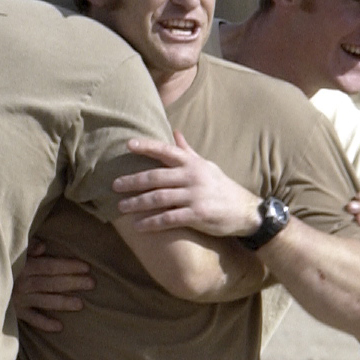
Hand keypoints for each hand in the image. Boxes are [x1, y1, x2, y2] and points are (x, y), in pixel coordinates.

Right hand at [15, 240, 94, 332]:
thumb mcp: (8, 252)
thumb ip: (26, 248)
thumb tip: (43, 246)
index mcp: (24, 267)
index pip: (51, 267)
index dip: (69, 266)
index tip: (86, 267)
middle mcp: (24, 284)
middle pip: (53, 283)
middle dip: (73, 283)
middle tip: (91, 284)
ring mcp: (20, 300)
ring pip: (46, 301)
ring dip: (64, 302)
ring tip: (80, 304)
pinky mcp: (14, 313)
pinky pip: (31, 319)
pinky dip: (45, 323)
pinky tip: (59, 327)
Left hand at [115, 133, 260, 236]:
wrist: (245, 210)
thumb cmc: (221, 186)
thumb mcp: (206, 165)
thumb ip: (188, 151)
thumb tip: (174, 132)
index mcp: (192, 163)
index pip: (166, 151)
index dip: (147, 146)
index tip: (128, 145)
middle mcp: (192, 177)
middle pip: (156, 177)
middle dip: (133, 181)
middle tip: (114, 185)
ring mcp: (195, 196)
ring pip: (159, 198)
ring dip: (137, 203)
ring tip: (121, 207)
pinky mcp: (197, 215)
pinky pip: (169, 218)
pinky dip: (152, 222)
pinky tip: (138, 226)